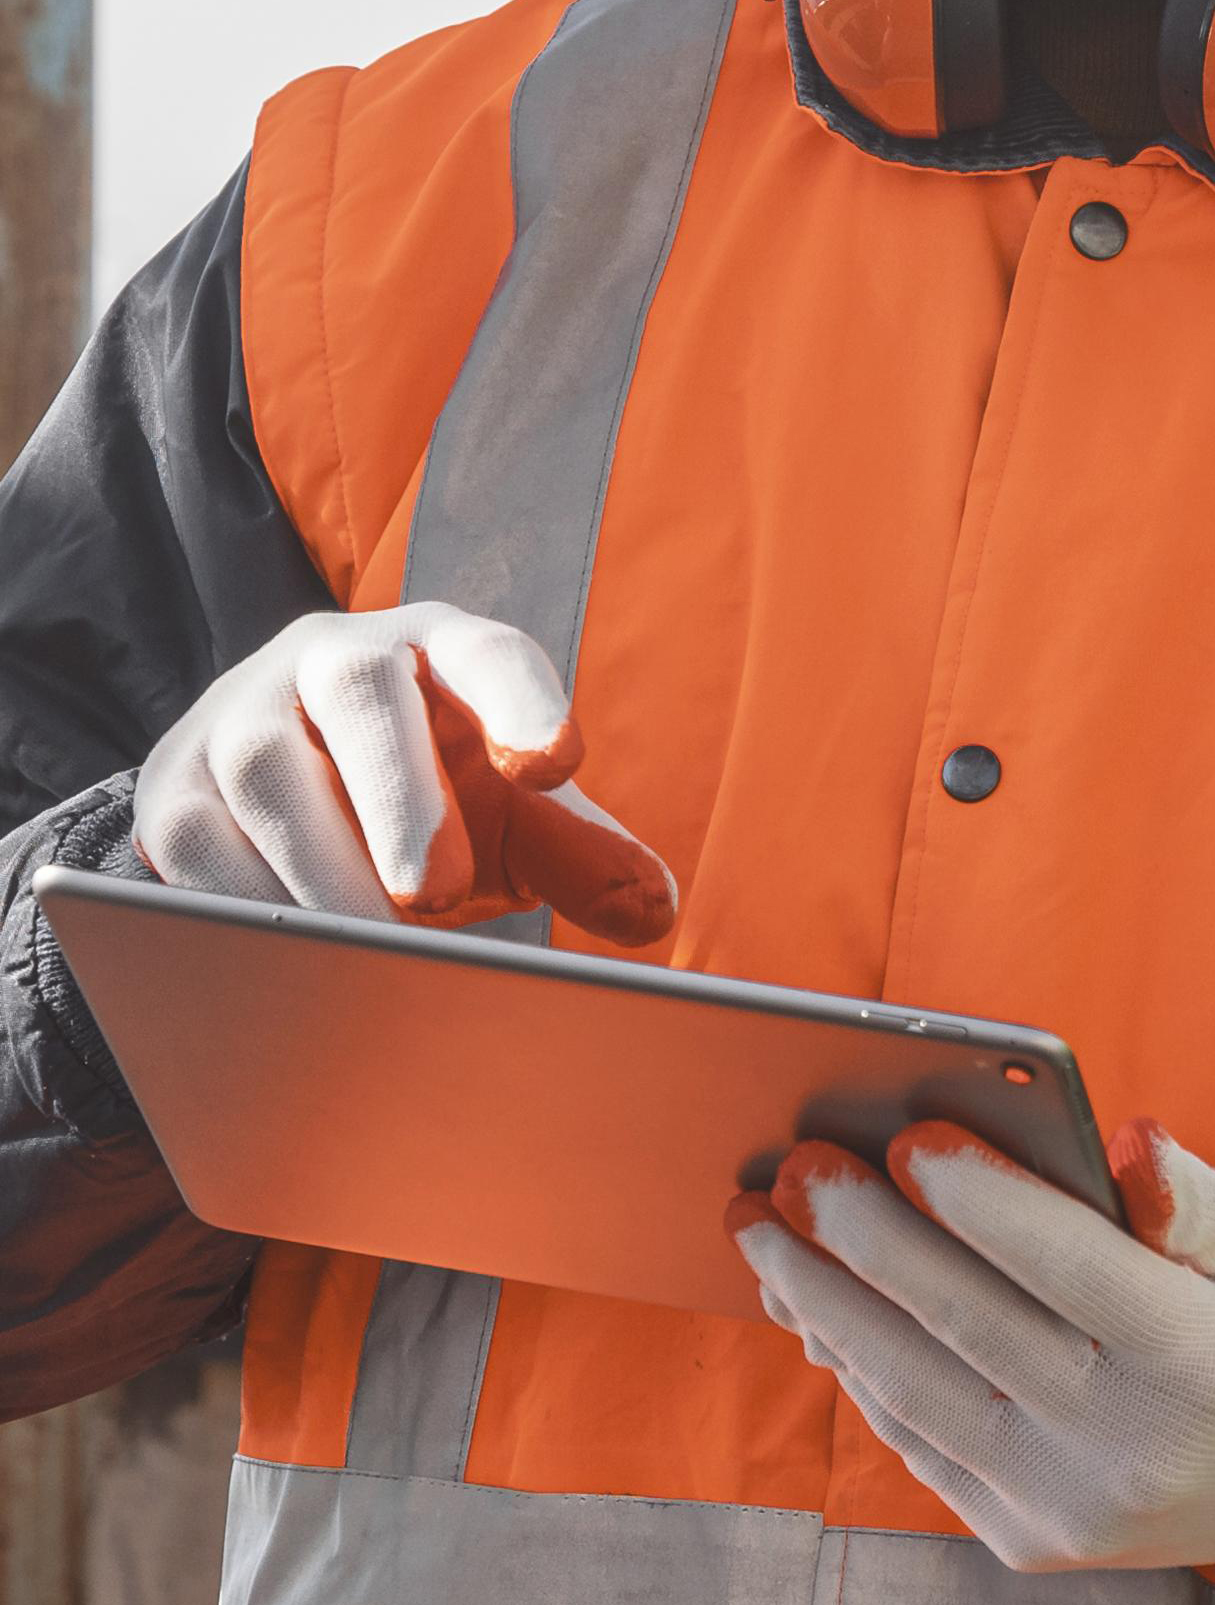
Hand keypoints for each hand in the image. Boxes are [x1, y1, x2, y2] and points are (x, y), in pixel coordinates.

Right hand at [134, 602, 674, 944]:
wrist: (300, 805)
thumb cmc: (437, 799)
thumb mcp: (517, 821)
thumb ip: (584, 856)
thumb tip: (651, 911)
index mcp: (442, 652)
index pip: (487, 651)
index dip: (521, 700)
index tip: (554, 764)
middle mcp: (336, 660)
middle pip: (361, 691)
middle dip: (400, 793)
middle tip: (437, 894)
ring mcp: (242, 714)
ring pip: (263, 769)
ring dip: (322, 868)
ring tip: (375, 947)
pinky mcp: (173, 787)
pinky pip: (192, 839)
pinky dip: (245, 902)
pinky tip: (295, 953)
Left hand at [733, 1119, 1214, 1576]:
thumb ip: (1195, 1195)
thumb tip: (1124, 1140)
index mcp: (1202, 1363)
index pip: (1070, 1270)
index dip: (983, 1201)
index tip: (908, 1136)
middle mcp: (1130, 1449)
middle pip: (970, 1327)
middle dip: (867, 1240)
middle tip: (797, 1169)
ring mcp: (1068, 1507)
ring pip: (918, 1391)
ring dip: (825, 1304)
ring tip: (765, 1230)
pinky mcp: (1025, 1539)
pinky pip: (919, 1441)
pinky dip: (858, 1367)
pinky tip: (812, 1303)